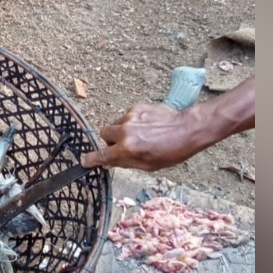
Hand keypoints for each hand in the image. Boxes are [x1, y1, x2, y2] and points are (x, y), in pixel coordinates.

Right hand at [81, 102, 200, 170]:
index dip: (92, 159)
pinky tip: (148, 126)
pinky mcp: (137, 107)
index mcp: (127, 149)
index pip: (102, 155)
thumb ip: (126, 162)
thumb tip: (111, 161)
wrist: (187, 129)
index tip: (85, 160)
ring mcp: (130, 117)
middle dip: (111, 140)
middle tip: (125, 145)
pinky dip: (133, 122)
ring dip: (122, 131)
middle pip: (104, 134)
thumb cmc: (172, 151)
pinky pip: (127, 116)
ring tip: (141, 135)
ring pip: (116, 124)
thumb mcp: (149, 165)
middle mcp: (125, 132)